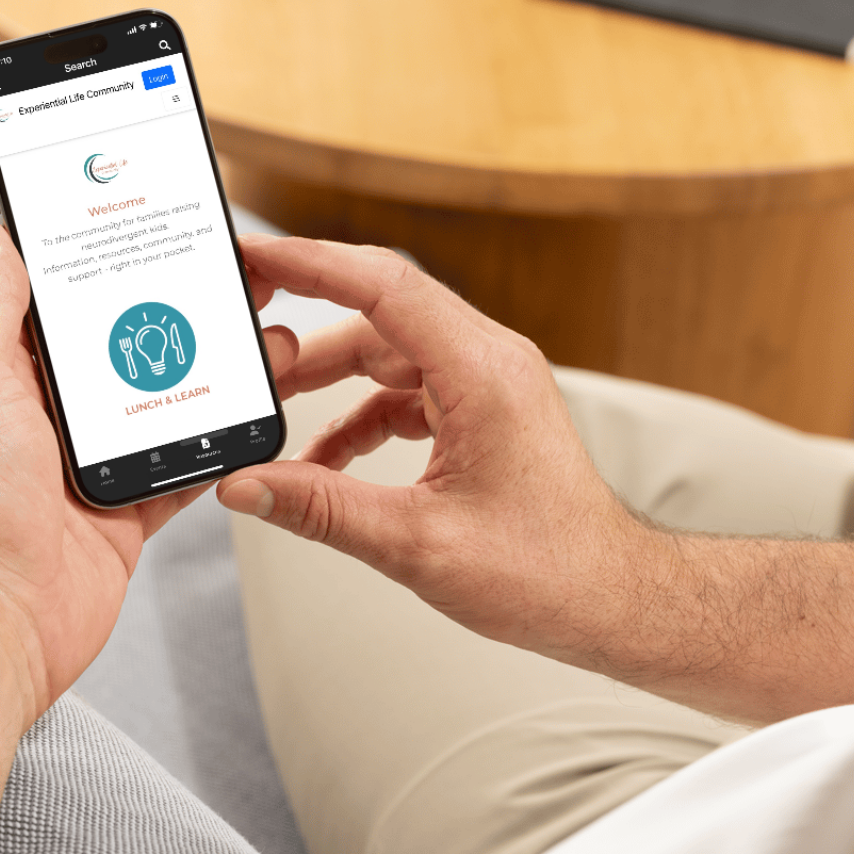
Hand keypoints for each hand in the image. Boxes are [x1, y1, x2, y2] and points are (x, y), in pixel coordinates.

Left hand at [0, 225, 204, 732]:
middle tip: (231, 290)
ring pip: (167, 404)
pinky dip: (216, 447)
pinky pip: (184, 468)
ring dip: (214, 375)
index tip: (158, 244)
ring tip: (260, 348)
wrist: (2, 621)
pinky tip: (246, 416)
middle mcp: (50, 419)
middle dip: (184, 319)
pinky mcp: (127, 509)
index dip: (115, 274)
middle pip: (132, 351)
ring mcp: (92, 465)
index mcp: (8, 381)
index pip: (69, 311)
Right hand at [219, 234, 648, 666]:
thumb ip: (322, 509)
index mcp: (484, 372)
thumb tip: (246, 486)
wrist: (606, 597)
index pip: (385, 287)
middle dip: (306, 331)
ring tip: (273, 410)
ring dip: (330, 378)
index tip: (256, 257)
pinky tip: (325, 457)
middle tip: (247, 341)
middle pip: (380, 313)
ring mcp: (490, 382)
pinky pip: (408, 389)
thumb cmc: (546, 569)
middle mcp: (491, 361)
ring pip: (390, 351)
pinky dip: (361, 412)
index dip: (312, 263)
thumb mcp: (416, 543)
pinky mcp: (485, 408)